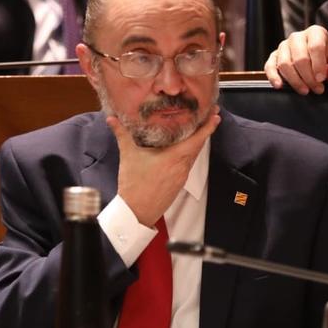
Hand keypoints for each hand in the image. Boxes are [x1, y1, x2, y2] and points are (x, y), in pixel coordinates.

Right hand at [109, 107, 220, 225]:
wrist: (136, 212)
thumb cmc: (133, 185)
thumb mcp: (128, 156)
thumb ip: (122, 135)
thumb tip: (112, 119)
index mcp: (174, 158)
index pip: (197, 140)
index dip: (208, 127)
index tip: (215, 115)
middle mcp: (182, 167)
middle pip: (199, 146)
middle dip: (206, 130)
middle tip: (210, 115)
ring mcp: (182, 176)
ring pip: (194, 155)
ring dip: (198, 142)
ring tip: (199, 128)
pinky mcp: (179, 183)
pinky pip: (189, 164)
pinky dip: (190, 153)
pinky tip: (185, 148)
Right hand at [264, 25, 327, 94]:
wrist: (314, 60)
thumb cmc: (326, 59)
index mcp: (315, 33)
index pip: (315, 47)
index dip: (318, 65)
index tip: (321, 79)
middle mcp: (297, 37)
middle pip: (300, 58)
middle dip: (308, 77)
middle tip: (317, 89)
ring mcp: (284, 46)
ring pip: (285, 64)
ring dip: (295, 80)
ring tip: (305, 90)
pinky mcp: (274, 56)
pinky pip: (270, 66)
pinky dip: (273, 77)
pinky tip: (280, 86)